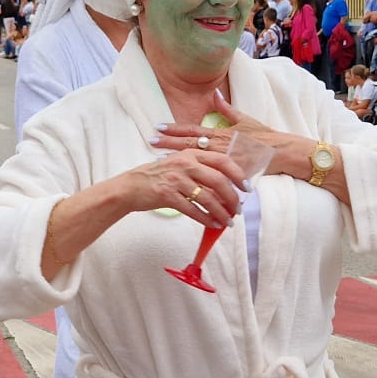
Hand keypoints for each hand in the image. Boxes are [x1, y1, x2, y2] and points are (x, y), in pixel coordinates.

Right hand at [124, 145, 247, 226]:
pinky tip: (212, 224)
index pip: (222, 161)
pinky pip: (193, 210)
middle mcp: (185, 164)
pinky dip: (206, 219)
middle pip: (218, 180)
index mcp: (191, 153)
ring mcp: (176, 179)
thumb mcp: (179, 164)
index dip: (238, 174)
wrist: (130, 186)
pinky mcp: (168, 195)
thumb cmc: (156, 177)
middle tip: (238, 209)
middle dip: (232, 198)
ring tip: (227, 221)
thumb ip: (199, 170)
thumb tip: (224, 187)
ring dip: (221, 212)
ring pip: (207, 198)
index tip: (246, 187)